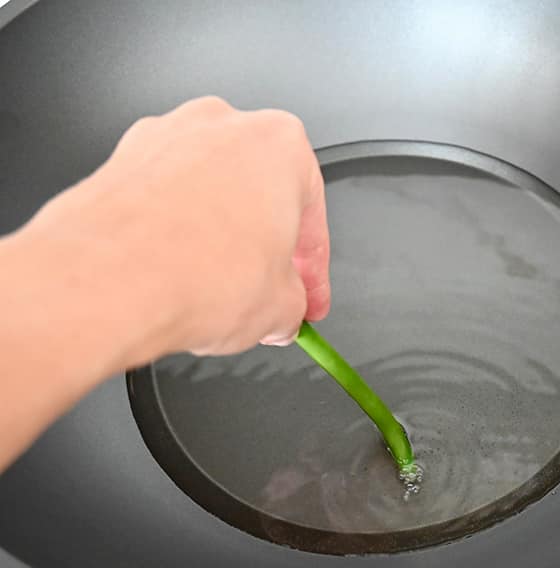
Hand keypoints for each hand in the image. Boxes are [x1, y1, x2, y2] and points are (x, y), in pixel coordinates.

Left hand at [21, 95, 330, 359]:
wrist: (107, 282)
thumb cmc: (194, 274)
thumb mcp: (280, 308)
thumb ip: (292, 303)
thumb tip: (283, 310)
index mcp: (279, 143)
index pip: (311, 216)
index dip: (313, 270)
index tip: (308, 296)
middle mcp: (221, 126)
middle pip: (258, 194)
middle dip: (264, 246)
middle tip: (268, 292)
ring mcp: (164, 139)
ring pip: (207, 192)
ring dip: (217, 238)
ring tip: (217, 290)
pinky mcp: (118, 162)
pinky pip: (162, 200)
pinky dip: (173, 234)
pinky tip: (176, 276)